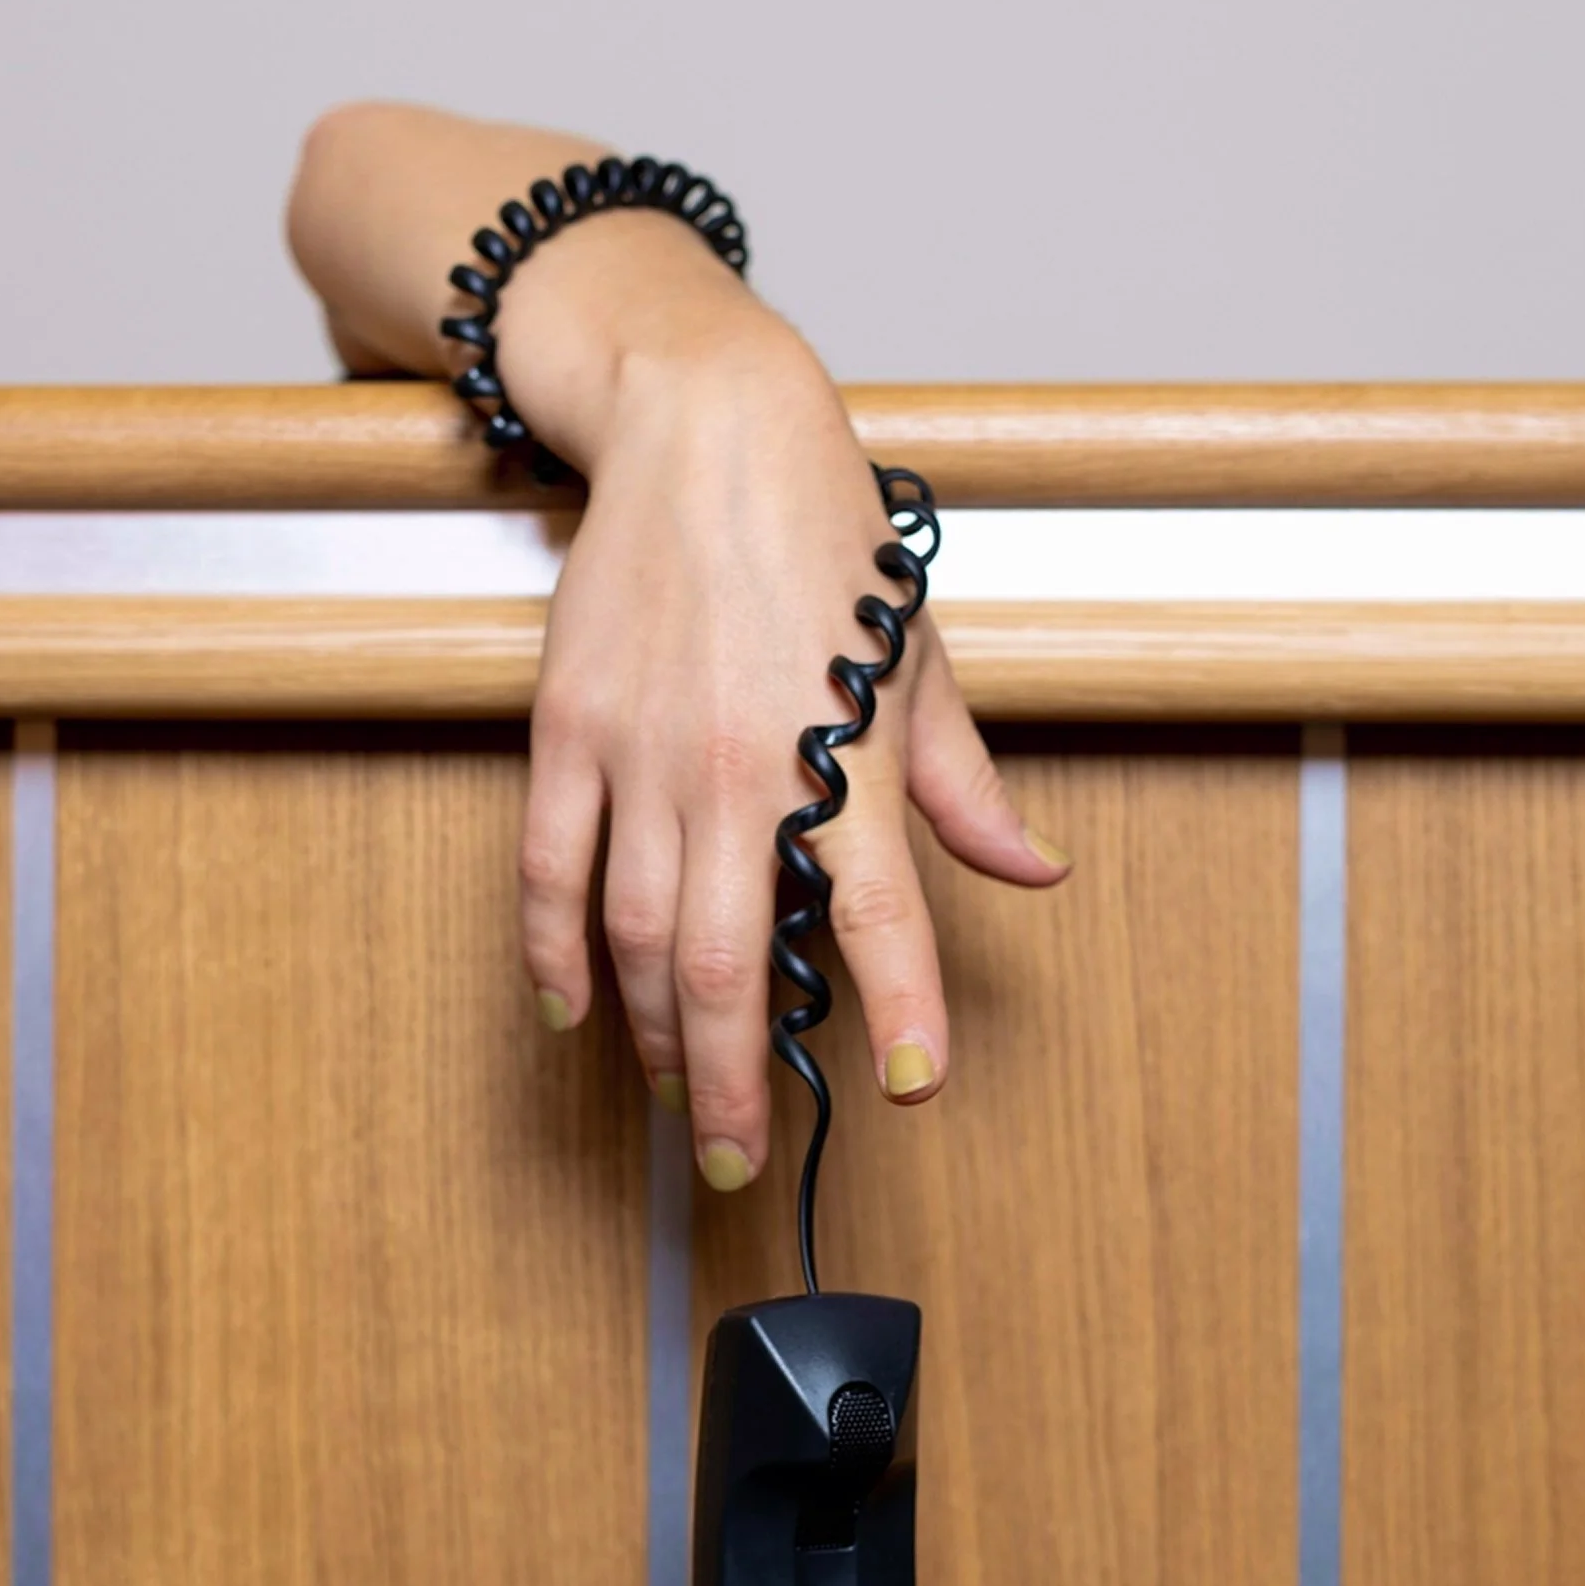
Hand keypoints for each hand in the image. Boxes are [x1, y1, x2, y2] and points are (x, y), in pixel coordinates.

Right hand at [518, 307, 1070, 1190]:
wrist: (705, 425)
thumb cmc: (823, 530)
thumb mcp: (918, 654)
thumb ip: (963, 782)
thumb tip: (1033, 869)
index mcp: (844, 755)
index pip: (884, 910)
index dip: (904, 1007)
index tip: (912, 1086)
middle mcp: (742, 769)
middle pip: (726, 964)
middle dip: (736, 1082)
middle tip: (742, 1161)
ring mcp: (645, 754)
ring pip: (635, 940)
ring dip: (656, 1038)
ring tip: (680, 1096)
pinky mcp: (569, 729)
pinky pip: (551, 871)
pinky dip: (556, 956)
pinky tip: (572, 1011)